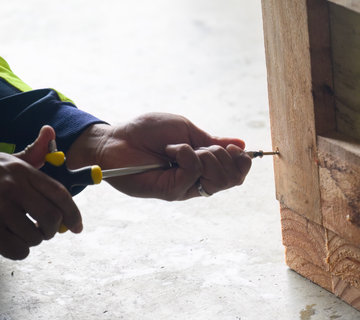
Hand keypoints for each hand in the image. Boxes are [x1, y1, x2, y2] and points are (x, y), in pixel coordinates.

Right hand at [0, 126, 81, 259]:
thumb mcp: (2, 160)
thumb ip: (31, 153)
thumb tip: (50, 131)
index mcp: (20, 171)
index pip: (59, 194)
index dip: (73, 213)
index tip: (78, 226)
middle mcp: (13, 189)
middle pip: (51, 218)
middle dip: (52, 230)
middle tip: (45, 232)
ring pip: (35, 237)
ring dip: (32, 240)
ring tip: (19, 232)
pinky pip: (19, 250)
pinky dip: (19, 251)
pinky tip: (9, 242)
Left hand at [66, 113, 251, 199]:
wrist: (117, 139)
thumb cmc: (147, 132)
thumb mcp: (186, 130)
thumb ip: (212, 142)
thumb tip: (242, 145)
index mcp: (203, 165)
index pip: (235, 173)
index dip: (242, 161)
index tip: (233, 147)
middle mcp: (197, 179)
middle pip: (232, 179)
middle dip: (223, 157)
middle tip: (200, 147)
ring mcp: (184, 186)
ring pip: (217, 180)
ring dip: (206, 156)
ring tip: (182, 148)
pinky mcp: (171, 191)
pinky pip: (193, 174)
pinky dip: (185, 155)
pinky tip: (170, 150)